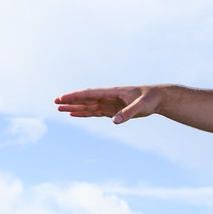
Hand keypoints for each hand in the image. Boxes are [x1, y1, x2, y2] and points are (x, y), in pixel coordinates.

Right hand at [53, 85, 170, 122]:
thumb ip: (127, 113)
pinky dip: (84, 113)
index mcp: (112, 92)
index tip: (63, 98)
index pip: (90, 94)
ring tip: (59, 109)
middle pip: (85, 99)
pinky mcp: (112, 110)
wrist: (157, 98)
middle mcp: (107, 97)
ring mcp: (108, 104)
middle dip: (70, 101)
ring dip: (74, 107)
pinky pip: (94, 112)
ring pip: (87, 106)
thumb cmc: (149, 99)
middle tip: (55, 102)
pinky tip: (74, 114)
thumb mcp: (140, 106)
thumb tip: (114, 121)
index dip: (76, 96)